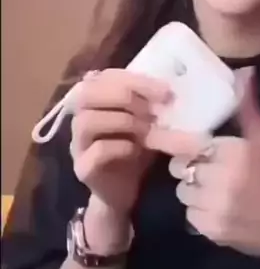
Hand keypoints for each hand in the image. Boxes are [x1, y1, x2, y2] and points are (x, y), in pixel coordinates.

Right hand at [71, 69, 210, 215]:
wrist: (126, 192)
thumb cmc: (136, 151)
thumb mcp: (148, 123)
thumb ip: (153, 105)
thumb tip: (174, 91)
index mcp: (95, 101)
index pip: (106, 76)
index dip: (135, 80)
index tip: (165, 91)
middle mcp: (80, 118)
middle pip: (87, 93)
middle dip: (125, 96)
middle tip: (153, 110)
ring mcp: (78, 144)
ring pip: (87, 121)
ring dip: (123, 121)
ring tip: (146, 130)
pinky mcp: (83, 168)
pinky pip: (95, 151)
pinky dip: (119, 147)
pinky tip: (136, 150)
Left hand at [168, 69, 259, 262]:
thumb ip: (247, 109)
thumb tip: (246, 72)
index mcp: (231, 152)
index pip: (185, 143)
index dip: (165, 140)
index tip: (151, 136)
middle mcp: (218, 179)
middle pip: (179, 167)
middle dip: (190, 166)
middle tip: (208, 168)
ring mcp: (213, 206)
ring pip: (182, 192)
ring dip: (194, 190)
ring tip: (215, 191)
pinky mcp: (210, 229)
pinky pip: (190, 214)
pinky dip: (200, 212)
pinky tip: (220, 210)